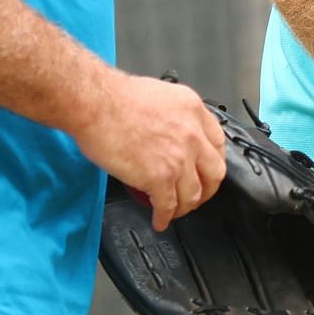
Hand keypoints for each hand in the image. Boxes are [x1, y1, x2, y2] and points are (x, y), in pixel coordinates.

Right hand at [72, 70, 225, 230]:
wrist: (96, 104)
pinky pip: (168, 206)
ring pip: (193, 194)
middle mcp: (192, 134)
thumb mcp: (159, 95)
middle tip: (196, 194)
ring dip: (185, 206)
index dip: (212, 161)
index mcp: (192, 110)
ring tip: (175, 210)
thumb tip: (168, 132)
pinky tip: (159, 219)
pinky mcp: (160, 178)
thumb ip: (173, 116)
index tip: (205, 170)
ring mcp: (179, 157)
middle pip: (214, 172)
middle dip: (206, 189)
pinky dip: (164, 217)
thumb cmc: (115, 97)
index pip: (217, 142)